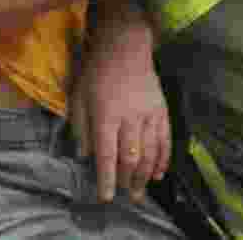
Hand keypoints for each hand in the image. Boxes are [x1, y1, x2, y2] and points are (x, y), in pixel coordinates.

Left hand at [70, 0, 168, 202]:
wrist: (124, 46)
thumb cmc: (96, 71)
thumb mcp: (77, 96)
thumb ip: (80, 128)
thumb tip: (84, 155)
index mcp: (106, 115)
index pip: (106, 154)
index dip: (107, 178)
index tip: (106, 197)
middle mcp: (129, 118)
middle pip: (131, 157)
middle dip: (128, 181)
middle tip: (127, 197)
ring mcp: (149, 114)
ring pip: (150, 152)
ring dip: (145, 175)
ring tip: (141, 191)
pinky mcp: (162, 110)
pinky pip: (165, 140)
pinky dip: (163, 159)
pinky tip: (159, 173)